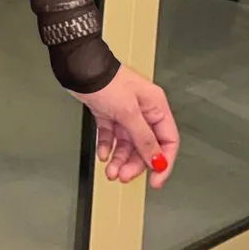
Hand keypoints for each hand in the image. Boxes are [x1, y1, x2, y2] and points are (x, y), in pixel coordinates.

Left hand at [74, 64, 178, 186]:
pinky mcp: (108, 114)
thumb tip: (157, 160)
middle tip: (124, 176)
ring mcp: (125, 113)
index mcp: (156, 107)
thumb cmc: (107, 81)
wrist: (80, 69)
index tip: (156, 180)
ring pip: (127, 144)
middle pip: (145, 146)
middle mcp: (143, 111)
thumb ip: (144, 138)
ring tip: (110, 170)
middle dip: (135, 163)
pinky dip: (107, 146)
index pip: (168, 140)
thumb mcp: (129, 113)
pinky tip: (103, 154)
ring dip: (119, 159)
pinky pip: (111, 136)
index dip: (163, 162)